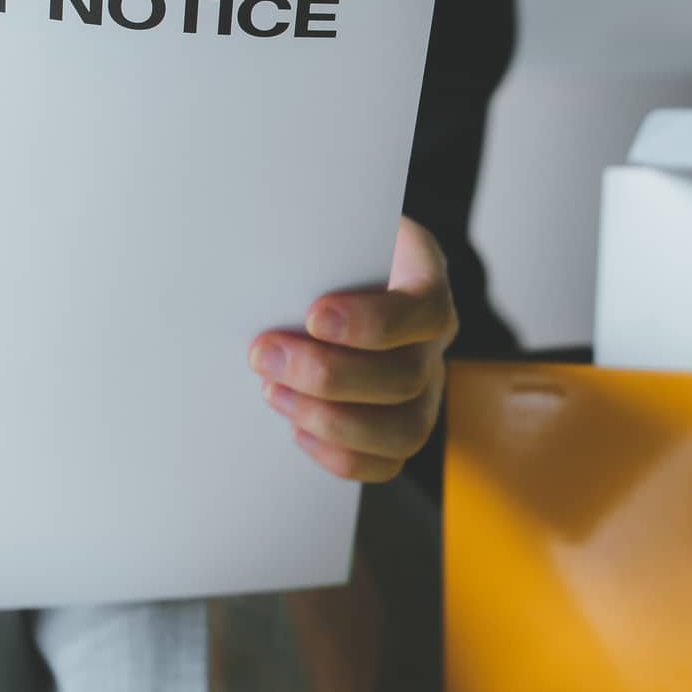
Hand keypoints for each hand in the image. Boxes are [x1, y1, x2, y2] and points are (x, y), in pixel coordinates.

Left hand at [250, 216, 456, 482]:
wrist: (338, 271)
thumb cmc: (331, 249)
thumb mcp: (327, 229)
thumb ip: (312, 244)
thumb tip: (258, 262)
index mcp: (425, 281)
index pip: (425, 308)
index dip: (374, 323)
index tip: (313, 316)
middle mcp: (434, 341)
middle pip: (408, 377)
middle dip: (329, 376)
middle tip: (265, 356)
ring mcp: (425, 389)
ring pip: (405, 430)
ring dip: (331, 420)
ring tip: (274, 392)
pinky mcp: (402, 425)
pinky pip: (387, 462)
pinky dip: (339, 455)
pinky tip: (296, 428)